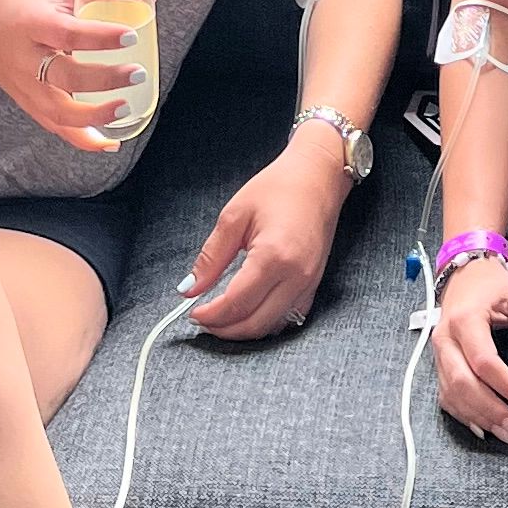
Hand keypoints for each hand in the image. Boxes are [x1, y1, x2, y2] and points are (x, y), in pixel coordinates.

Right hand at [0, 0, 140, 155]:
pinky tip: (109, 142)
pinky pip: (56, 128)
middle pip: (64, 76)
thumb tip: (146, 0)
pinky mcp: (28, 104)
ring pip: (58, 112)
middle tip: (136, 74)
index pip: (67, 33)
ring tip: (124, 109)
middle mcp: (26, 59)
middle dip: (103, 79)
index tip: (131, 36)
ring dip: (94, 118)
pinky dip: (83, 139)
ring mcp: (25, 87)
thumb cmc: (25, 4)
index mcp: (33, 23)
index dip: (100, 37)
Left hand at [179, 132, 348, 339]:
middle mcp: (296, 276)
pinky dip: (265, 322)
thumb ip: (211, 257)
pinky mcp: (314, 285)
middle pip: (254, 324)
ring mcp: (308, 283)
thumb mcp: (235, 215)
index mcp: (274, 256)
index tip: (193, 312)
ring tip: (221, 318)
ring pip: (272, 326)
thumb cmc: (278, 188)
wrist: (318, 177)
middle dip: (224, 329)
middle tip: (203, 320)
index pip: (236, 303)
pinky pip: (288, 318)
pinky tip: (248, 312)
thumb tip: (189, 289)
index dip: (210, 314)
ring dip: (244, 330)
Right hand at [430, 253, 507, 446]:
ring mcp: (438, 353)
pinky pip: (447, 397)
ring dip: (481, 419)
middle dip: (493, 411)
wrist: (468, 275)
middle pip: (464, 384)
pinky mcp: (439, 364)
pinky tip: (484, 428)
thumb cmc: (496, 286)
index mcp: (465, 319)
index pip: (485, 362)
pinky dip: (465, 416)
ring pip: (453, 395)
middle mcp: (446, 338)